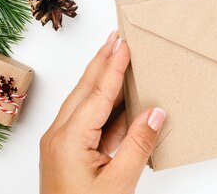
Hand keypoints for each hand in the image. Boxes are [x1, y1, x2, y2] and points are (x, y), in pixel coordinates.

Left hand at [40, 32, 166, 193]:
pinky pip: (89, 120)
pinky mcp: (68, 152)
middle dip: (101, 61)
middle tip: (115, 37)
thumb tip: (156, 112)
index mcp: (69, 139)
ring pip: (85, 102)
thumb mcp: (118, 183)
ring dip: (102, 79)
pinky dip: (105, 104)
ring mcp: (62, 144)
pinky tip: (120, 97)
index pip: (98, 93)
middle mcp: (60, 135)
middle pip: (85, 89)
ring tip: (118, 57)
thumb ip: (138, 144)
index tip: (123, 43)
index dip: (113, 66)